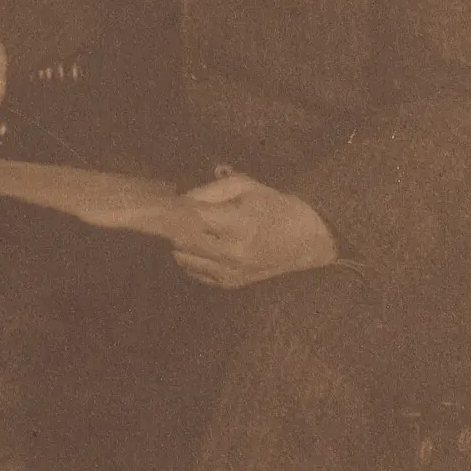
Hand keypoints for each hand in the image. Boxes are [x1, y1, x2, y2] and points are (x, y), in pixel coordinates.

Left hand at [171, 173, 337, 288]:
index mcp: (239, 224)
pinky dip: (191, 258)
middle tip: (173, 214)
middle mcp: (233, 252)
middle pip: (181, 240)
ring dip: (180, 242)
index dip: (173, 209)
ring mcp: (231, 272)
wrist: (307, 240)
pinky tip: (202, 245)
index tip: (164, 202)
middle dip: (173, 226)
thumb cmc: (275, 207)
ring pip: (183, 258)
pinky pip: (194, 272)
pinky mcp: (231, 284)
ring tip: (192, 229)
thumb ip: (208, 191)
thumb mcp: (244, 186)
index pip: (191, 218)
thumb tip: (178, 199)